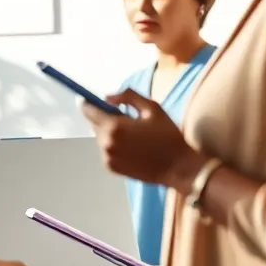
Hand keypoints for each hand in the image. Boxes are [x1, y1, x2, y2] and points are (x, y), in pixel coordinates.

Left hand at [82, 88, 201, 187]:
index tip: (87, 98)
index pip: (89, 111)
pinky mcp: (111, 168)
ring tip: (132, 134)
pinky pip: (106, 150)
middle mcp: (106, 143)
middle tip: (123, 117)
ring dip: (109, 132)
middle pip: (93, 124)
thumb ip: (127, 97)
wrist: (179, 167)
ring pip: (100, 137)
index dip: (87, 103)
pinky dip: (113, 145)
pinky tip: (132, 146)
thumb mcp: (152, 108)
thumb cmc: (168, 135)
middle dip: (103, 117)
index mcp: (114, 127)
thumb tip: (106, 97)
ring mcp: (108, 157)